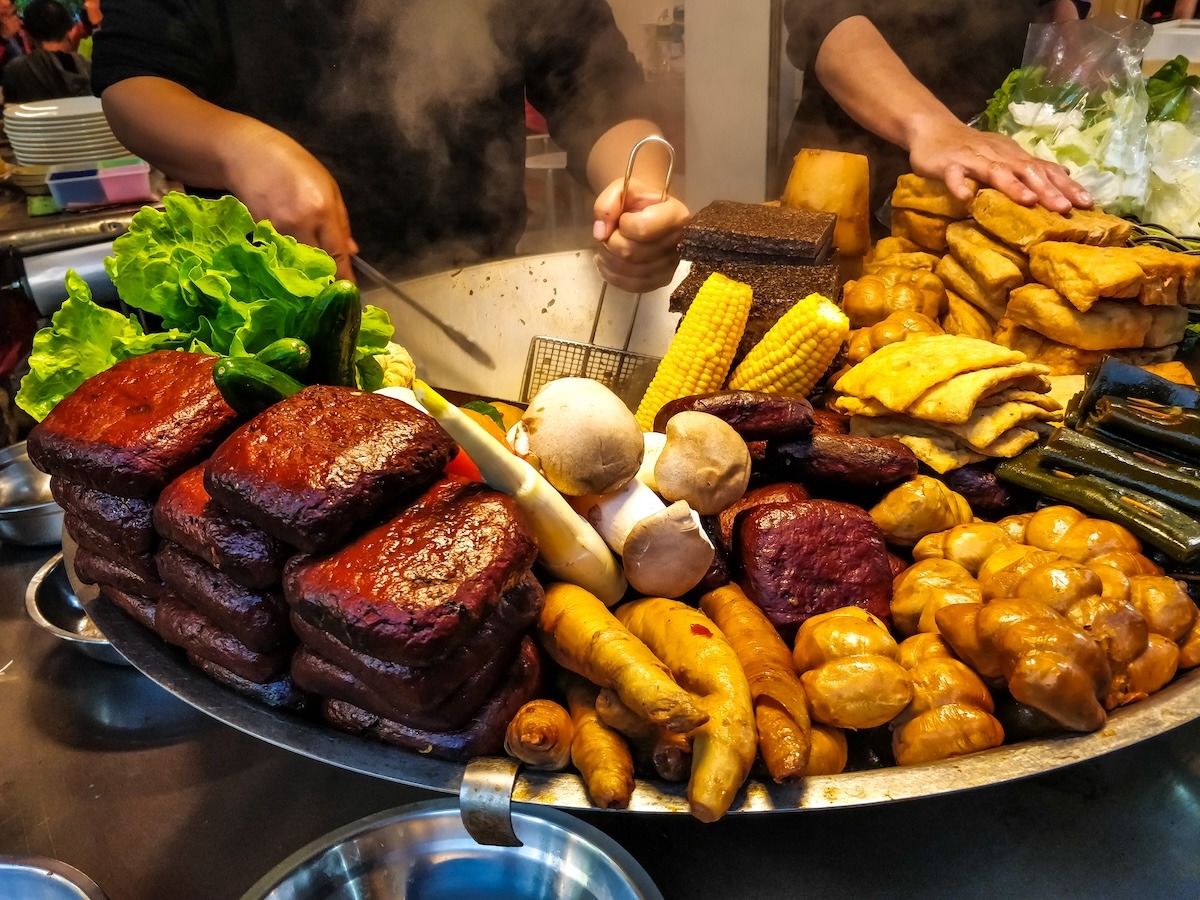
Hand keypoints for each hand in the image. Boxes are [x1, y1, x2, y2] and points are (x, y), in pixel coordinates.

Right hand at [224, 126, 358, 279]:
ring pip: (298, 264)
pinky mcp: (261, 233)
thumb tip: (351, 252)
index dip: (344, 277)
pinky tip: (293, 262)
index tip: (349, 293)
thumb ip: (341, 223)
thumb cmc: (295, 166)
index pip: (337, 255)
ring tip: (313, 278)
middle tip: (332, 287)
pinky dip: (289, 262)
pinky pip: (280, 255)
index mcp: (322, 211)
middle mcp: (300, 224)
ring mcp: (278, 230)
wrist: (248, 154)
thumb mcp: (329, 187)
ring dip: (307, 274)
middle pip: (318, 265)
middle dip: (326, 279)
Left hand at [592, 177, 689, 292]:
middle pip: (631, 252)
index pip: (642, 228)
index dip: (624, 224)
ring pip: (629, 271)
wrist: (646, 214)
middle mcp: (679, 243)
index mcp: (676, 215)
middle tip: (609, 234)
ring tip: (607, 246)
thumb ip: (608, 203)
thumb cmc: (637, 202)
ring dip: (609, 259)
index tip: (624, 218)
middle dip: (611, 242)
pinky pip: (631, 286)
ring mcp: (671, 266)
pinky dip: (611, 274)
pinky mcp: (660, 282)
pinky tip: (607, 262)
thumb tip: (600, 233)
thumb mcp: (622, 188)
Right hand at [907, 116, 1091, 212]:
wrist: (934, 129)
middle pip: (1027, 171)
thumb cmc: (972, 147)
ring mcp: (974, 159)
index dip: (1067, 186)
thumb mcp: (1005, 155)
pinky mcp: (949, 164)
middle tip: (1065, 208)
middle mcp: (1000, 156)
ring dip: (1013, 186)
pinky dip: (960, 186)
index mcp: (1015, 156)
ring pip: (997, 172)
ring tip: (1028, 201)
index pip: (1046, 170)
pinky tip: (966, 199)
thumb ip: (1030, 166)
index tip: (1088, 203)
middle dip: (1047, 189)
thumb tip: (1064, 174)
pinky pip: (954, 176)